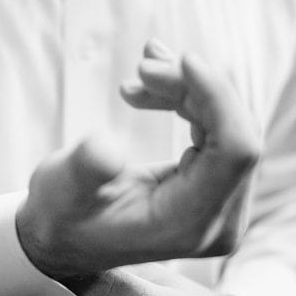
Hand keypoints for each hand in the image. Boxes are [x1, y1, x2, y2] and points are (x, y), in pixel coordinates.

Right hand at [16, 39, 259, 279]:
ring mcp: (221, 205)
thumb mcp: (61, 189)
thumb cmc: (60, 214)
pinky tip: (149, 87)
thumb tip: (106, 147)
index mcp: (188, 225)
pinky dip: (187, 101)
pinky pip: (217, 132)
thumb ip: (86, 170)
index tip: (183, 60)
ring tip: (141, 71)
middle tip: (142, 67)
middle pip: (235, 133)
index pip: (235, 152)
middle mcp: (218, 220)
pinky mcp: (213, 188)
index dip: (219, 98)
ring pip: (228, 127)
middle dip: (194, 88)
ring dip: (188, 90)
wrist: (61, 236)